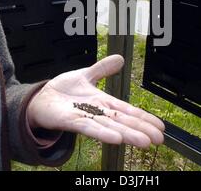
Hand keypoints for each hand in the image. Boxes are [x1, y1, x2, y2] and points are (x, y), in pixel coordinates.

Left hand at [27, 55, 164, 148]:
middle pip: (123, 122)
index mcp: (103, 103)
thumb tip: (121, 58)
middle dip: (142, 129)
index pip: (128, 111)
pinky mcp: (71, 122)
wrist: (40, 98)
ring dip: (128, 135)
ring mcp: (85, 118)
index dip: (144, 118)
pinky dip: (104, 134)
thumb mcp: (86, 74)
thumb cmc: (63, 91)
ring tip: (145, 142)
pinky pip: (89, 128)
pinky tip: (117, 139)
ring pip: (111, 128)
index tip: (160, 127)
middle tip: (160, 139)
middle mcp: (98, 113)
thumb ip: (103, 69)